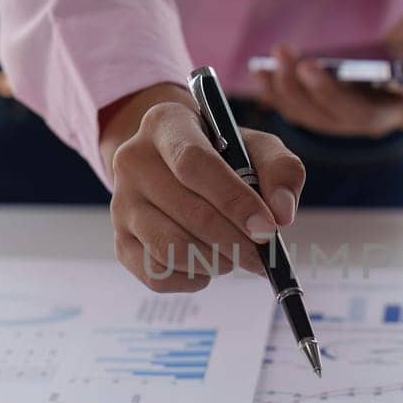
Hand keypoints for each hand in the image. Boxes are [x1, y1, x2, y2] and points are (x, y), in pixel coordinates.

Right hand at [100, 83, 304, 291]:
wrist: (174, 164)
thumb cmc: (223, 154)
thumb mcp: (256, 147)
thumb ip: (281, 171)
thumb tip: (281, 213)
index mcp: (165, 124)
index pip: (194, 164)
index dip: (235, 201)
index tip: (268, 229)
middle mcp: (132, 160)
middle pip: (188, 212)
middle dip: (236, 242)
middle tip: (263, 255)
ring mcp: (121, 204)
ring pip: (171, 248)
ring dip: (215, 262)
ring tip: (234, 254)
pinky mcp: (120, 241)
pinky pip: (157, 275)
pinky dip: (193, 279)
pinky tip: (209, 265)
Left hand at [250, 6, 402, 136]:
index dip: (378, 92)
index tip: (354, 72)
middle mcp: (388, 117)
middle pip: (352, 118)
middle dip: (323, 93)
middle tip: (302, 63)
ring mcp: (357, 117)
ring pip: (321, 119)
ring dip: (294, 92)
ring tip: (278, 57)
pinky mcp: (333, 110)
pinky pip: (303, 111)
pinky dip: (279, 95)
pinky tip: (261, 70)